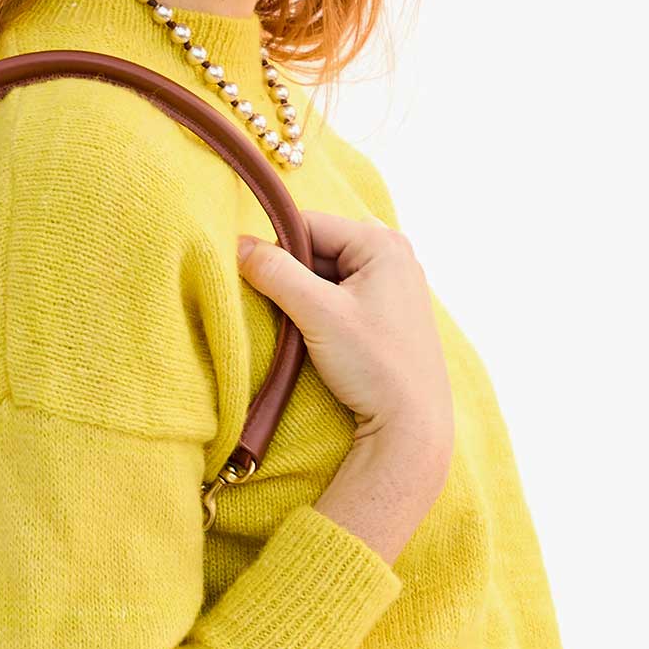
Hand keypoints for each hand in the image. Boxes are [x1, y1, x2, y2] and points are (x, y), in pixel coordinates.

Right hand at [237, 211, 453, 468]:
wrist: (411, 424)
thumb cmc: (374, 366)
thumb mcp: (318, 312)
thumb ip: (275, 272)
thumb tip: (237, 245)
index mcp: (384, 243)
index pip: (309, 224)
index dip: (278, 250)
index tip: (261, 283)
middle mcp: (395, 255)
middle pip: (319, 246)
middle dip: (294, 274)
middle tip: (287, 311)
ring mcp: (395, 284)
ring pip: (327, 272)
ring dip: (306, 294)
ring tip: (305, 327)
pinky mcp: (389, 311)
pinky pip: (342, 294)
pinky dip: (322, 308)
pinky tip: (321, 336)